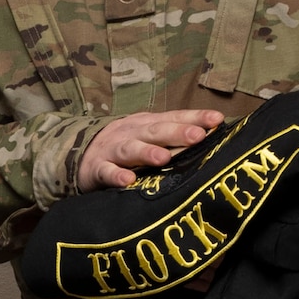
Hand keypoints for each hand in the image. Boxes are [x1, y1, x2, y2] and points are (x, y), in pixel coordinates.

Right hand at [77, 109, 225, 191]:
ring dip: (146, 152)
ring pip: (130, 149)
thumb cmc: (126, 146)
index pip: (174, 117)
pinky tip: (127, 181)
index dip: (195, 118)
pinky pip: (106, 172)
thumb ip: (175, 138)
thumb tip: (214, 139)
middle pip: (155, 131)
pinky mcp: (97, 169)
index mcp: (147, 124)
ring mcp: (113, 150)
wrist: (81, 154)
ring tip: (163, 157)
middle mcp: (132, 133)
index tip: (218, 119)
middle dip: (176, 132)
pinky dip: (116, 175)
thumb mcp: (148, 136)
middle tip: (197, 136)